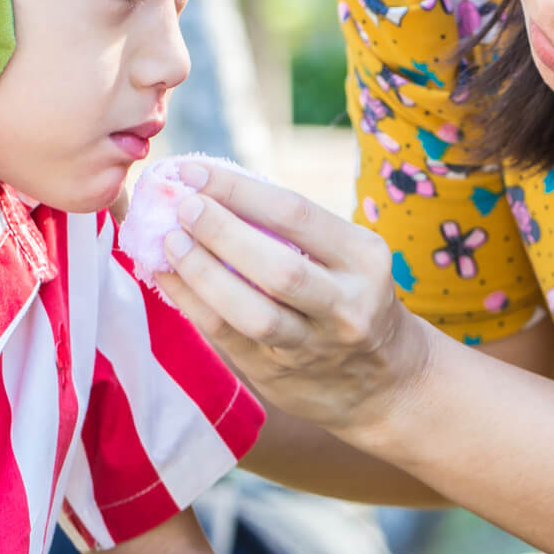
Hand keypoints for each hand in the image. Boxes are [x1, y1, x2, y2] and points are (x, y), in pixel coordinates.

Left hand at [155, 162, 434, 439]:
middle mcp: (346, 304)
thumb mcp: (348, 257)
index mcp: (364, 258)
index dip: (238, 190)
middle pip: (278, 267)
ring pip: (253, 313)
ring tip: (170, 243)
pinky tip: (166, 277)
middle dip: (222, 232)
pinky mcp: (281, 374)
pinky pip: (228, 337)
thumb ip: (293, 231)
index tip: (194, 171)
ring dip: (203, 274)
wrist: (387, 382)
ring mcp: (314, 345)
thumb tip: (210, 187)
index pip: (295, 214)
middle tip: (182, 206)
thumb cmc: (353, 296)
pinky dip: (191, 303)